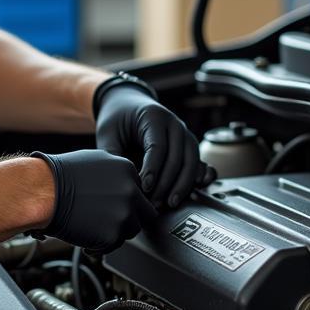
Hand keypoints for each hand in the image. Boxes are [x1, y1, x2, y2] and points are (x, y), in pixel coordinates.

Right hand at [31, 149, 157, 253]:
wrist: (42, 192)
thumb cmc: (59, 175)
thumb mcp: (94, 161)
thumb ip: (115, 173)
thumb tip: (121, 182)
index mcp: (127, 170)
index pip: (139, 192)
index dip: (126, 201)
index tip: (114, 207)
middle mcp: (131, 191)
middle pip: (144, 213)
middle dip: (129, 218)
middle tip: (109, 221)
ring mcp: (124, 214)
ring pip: (130, 230)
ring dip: (115, 232)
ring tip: (92, 229)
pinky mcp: (113, 235)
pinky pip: (113, 246)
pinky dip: (99, 246)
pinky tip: (84, 239)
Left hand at [95, 85, 215, 208]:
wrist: (129, 106)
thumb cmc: (117, 120)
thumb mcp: (108, 134)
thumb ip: (114, 155)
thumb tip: (123, 181)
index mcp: (154, 116)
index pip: (158, 146)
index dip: (153, 169)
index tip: (145, 187)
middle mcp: (174, 124)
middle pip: (177, 157)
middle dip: (166, 183)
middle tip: (154, 203)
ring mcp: (185, 135)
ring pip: (192, 161)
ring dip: (183, 185)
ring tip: (170, 203)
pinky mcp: (189, 146)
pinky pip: (200, 161)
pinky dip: (201, 175)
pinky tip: (197, 188)